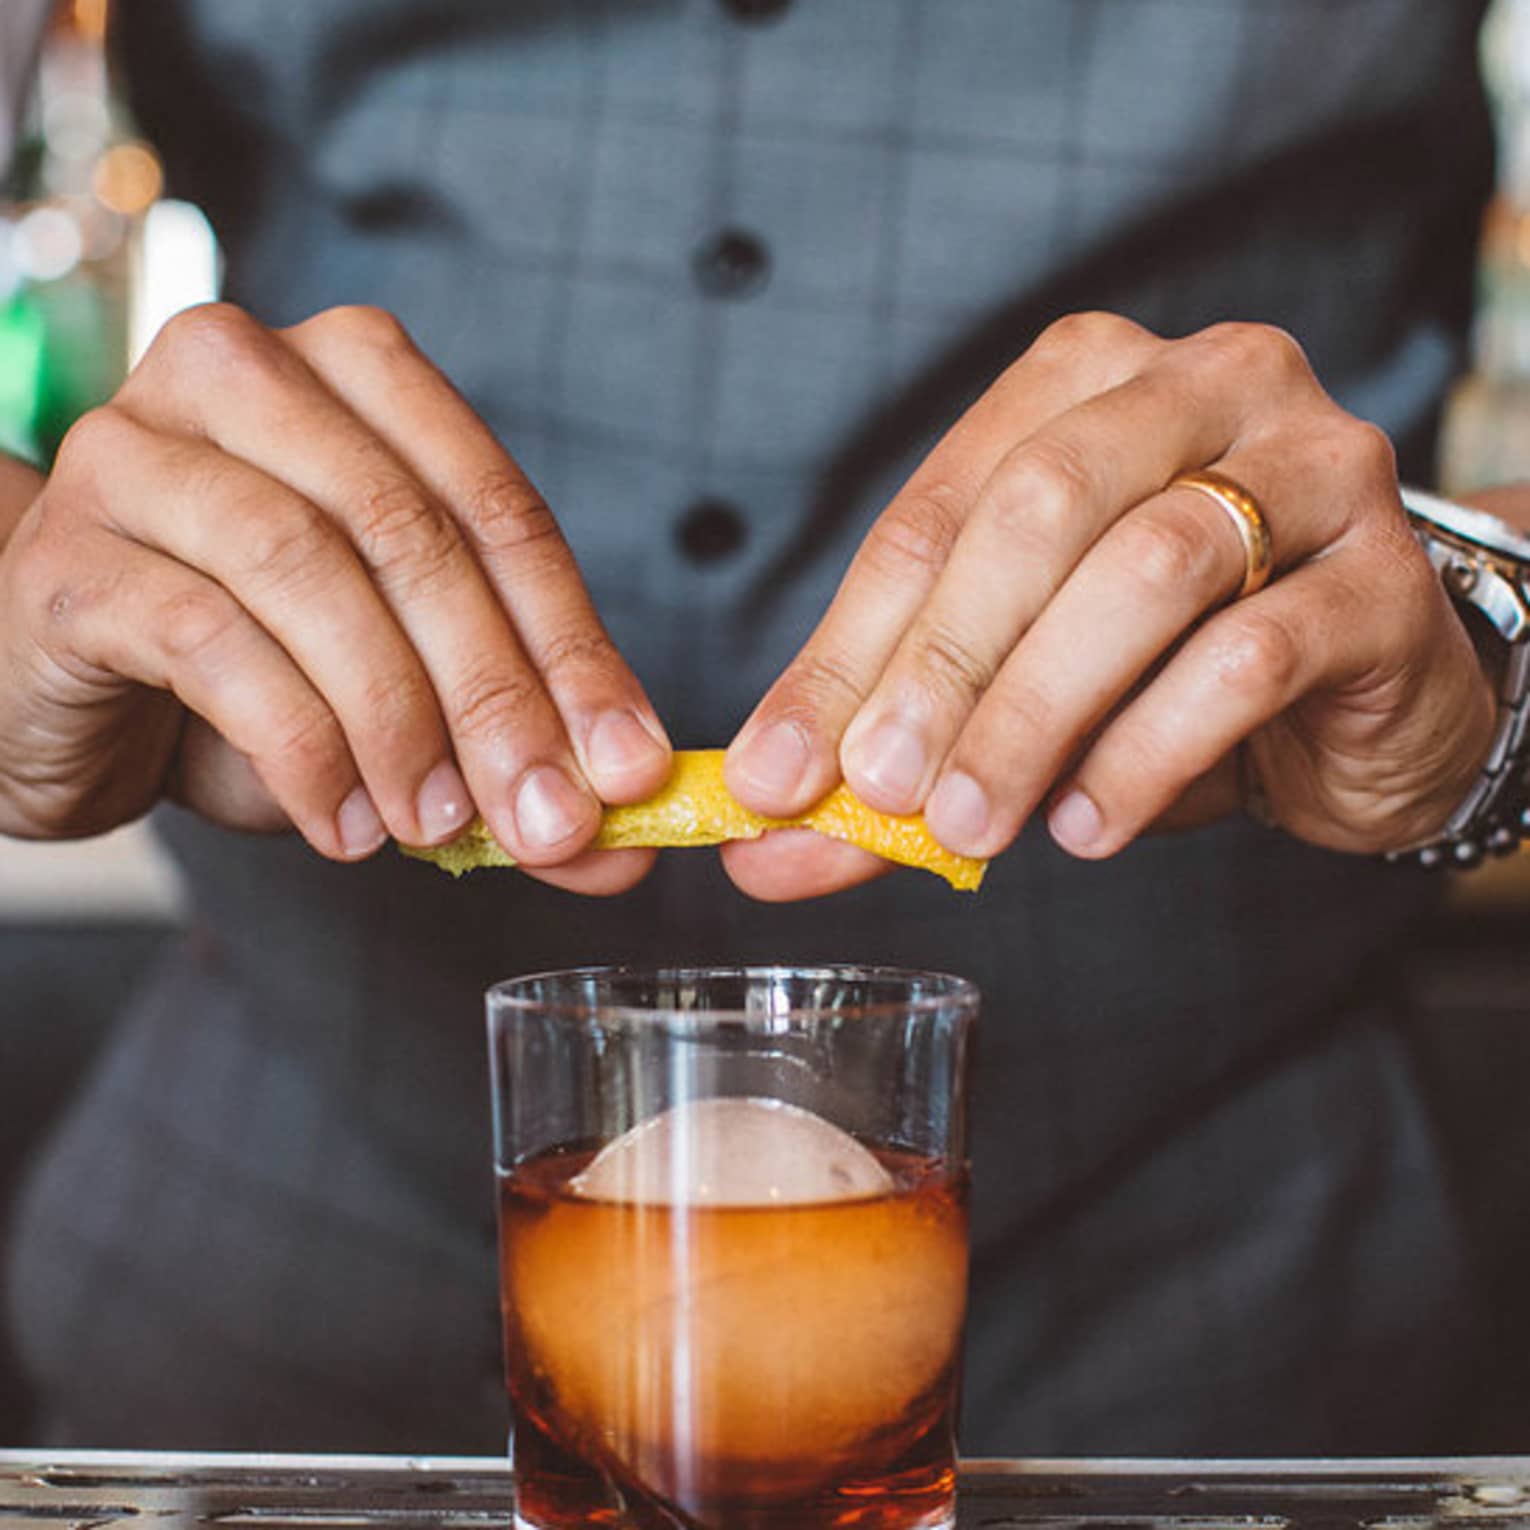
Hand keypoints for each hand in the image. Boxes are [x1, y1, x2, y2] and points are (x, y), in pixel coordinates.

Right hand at [0, 303, 670, 894]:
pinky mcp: (68, 552)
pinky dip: (299, 746)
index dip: (576, 648)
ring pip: (310, 570)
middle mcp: (243, 375)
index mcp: (356, 373)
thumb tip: (620, 851)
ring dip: (397, 719)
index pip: (499, 509)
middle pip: (412, 532)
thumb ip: (510, 756)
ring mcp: (138, 450)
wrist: (65, 686)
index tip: (630, 771)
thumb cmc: (249, 670)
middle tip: (550, 820)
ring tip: (435, 825)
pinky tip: (342, 825)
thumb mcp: (403, 697)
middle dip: (498, 694)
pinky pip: (209, 641)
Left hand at [722, 312, 1494, 899]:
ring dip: (1036, 712)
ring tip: (972, 824)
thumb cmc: (1170, 669)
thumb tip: (770, 841)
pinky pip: (1252, 655)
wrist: (1365, 701)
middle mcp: (1204, 385)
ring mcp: (1311, 468)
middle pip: (1037, 510)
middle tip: (876, 793)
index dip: (843, 650)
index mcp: (1084, 383)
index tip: (776, 775)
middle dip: (940, 665)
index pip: (934, 512)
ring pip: (1146, 570)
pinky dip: (1149, 751)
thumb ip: (903, 747)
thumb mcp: (1019, 685)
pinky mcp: (1384, 578)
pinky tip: (1090, 825)